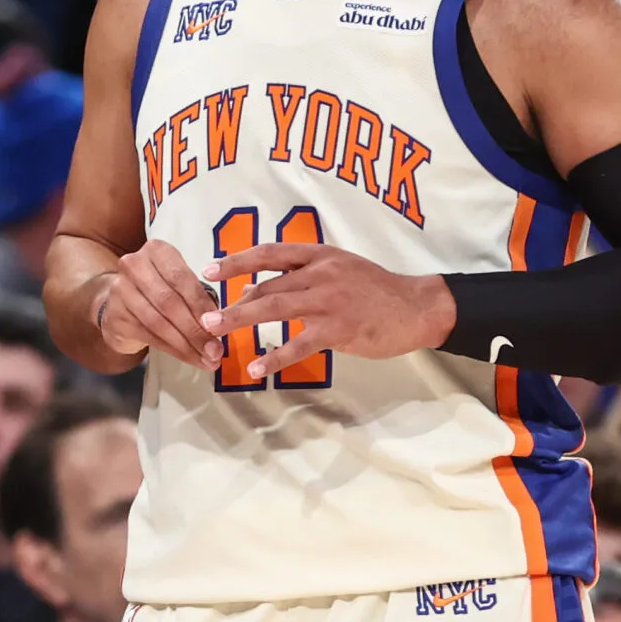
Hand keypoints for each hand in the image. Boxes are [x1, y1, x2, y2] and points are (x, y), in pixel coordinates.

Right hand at [94, 240, 220, 367]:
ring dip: (185, 345)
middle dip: (196, 330)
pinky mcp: (115, 315)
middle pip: (170, 302)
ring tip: (205, 359)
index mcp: (156, 251)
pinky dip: (172, 349)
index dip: (201, 305)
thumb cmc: (157, 290)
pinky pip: (148, 336)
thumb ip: (197, 298)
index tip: (221, 326)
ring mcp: (121, 290)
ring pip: (159, 322)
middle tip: (215, 350)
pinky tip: (188, 357)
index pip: (181, 279)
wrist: (118, 302)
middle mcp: (134, 266)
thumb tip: (219, 326)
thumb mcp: (177, 283)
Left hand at [199, 242, 456, 375]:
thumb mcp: (338, 269)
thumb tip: (256, 290)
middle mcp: (320, 273)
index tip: (209, 270)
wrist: (415, 306)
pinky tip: (256, 368)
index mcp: (318, 255)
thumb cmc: (374, 289)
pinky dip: (275, 356)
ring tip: (215, 333)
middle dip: (232, 301)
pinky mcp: (338, 328)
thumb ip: (301, 276)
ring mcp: (329, 300)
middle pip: (267, 284)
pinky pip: (299, 344)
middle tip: (205, 317)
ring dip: (241, 321)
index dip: (237, 261)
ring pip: (276, 308)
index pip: (270, 253)